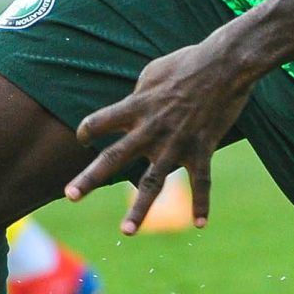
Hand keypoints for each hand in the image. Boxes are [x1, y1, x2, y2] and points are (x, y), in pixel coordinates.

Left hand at [65, 34, 256, 232]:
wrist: (224, 65)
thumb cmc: (187, 63)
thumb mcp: (154, 71)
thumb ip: (140, 94)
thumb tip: (132, 102)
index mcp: (136, 107)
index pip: (98, 122)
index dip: (87, 131)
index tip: (84, 138)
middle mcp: (150, 130)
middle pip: (114, 158)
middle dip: (90, 178)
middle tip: (70, 196)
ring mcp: (176, 144)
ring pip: (152, 182)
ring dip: (139, 209)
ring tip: (126, 231)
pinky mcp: (202, 149)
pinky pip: (201, 182)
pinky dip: (201, 203)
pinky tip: (200, 224)